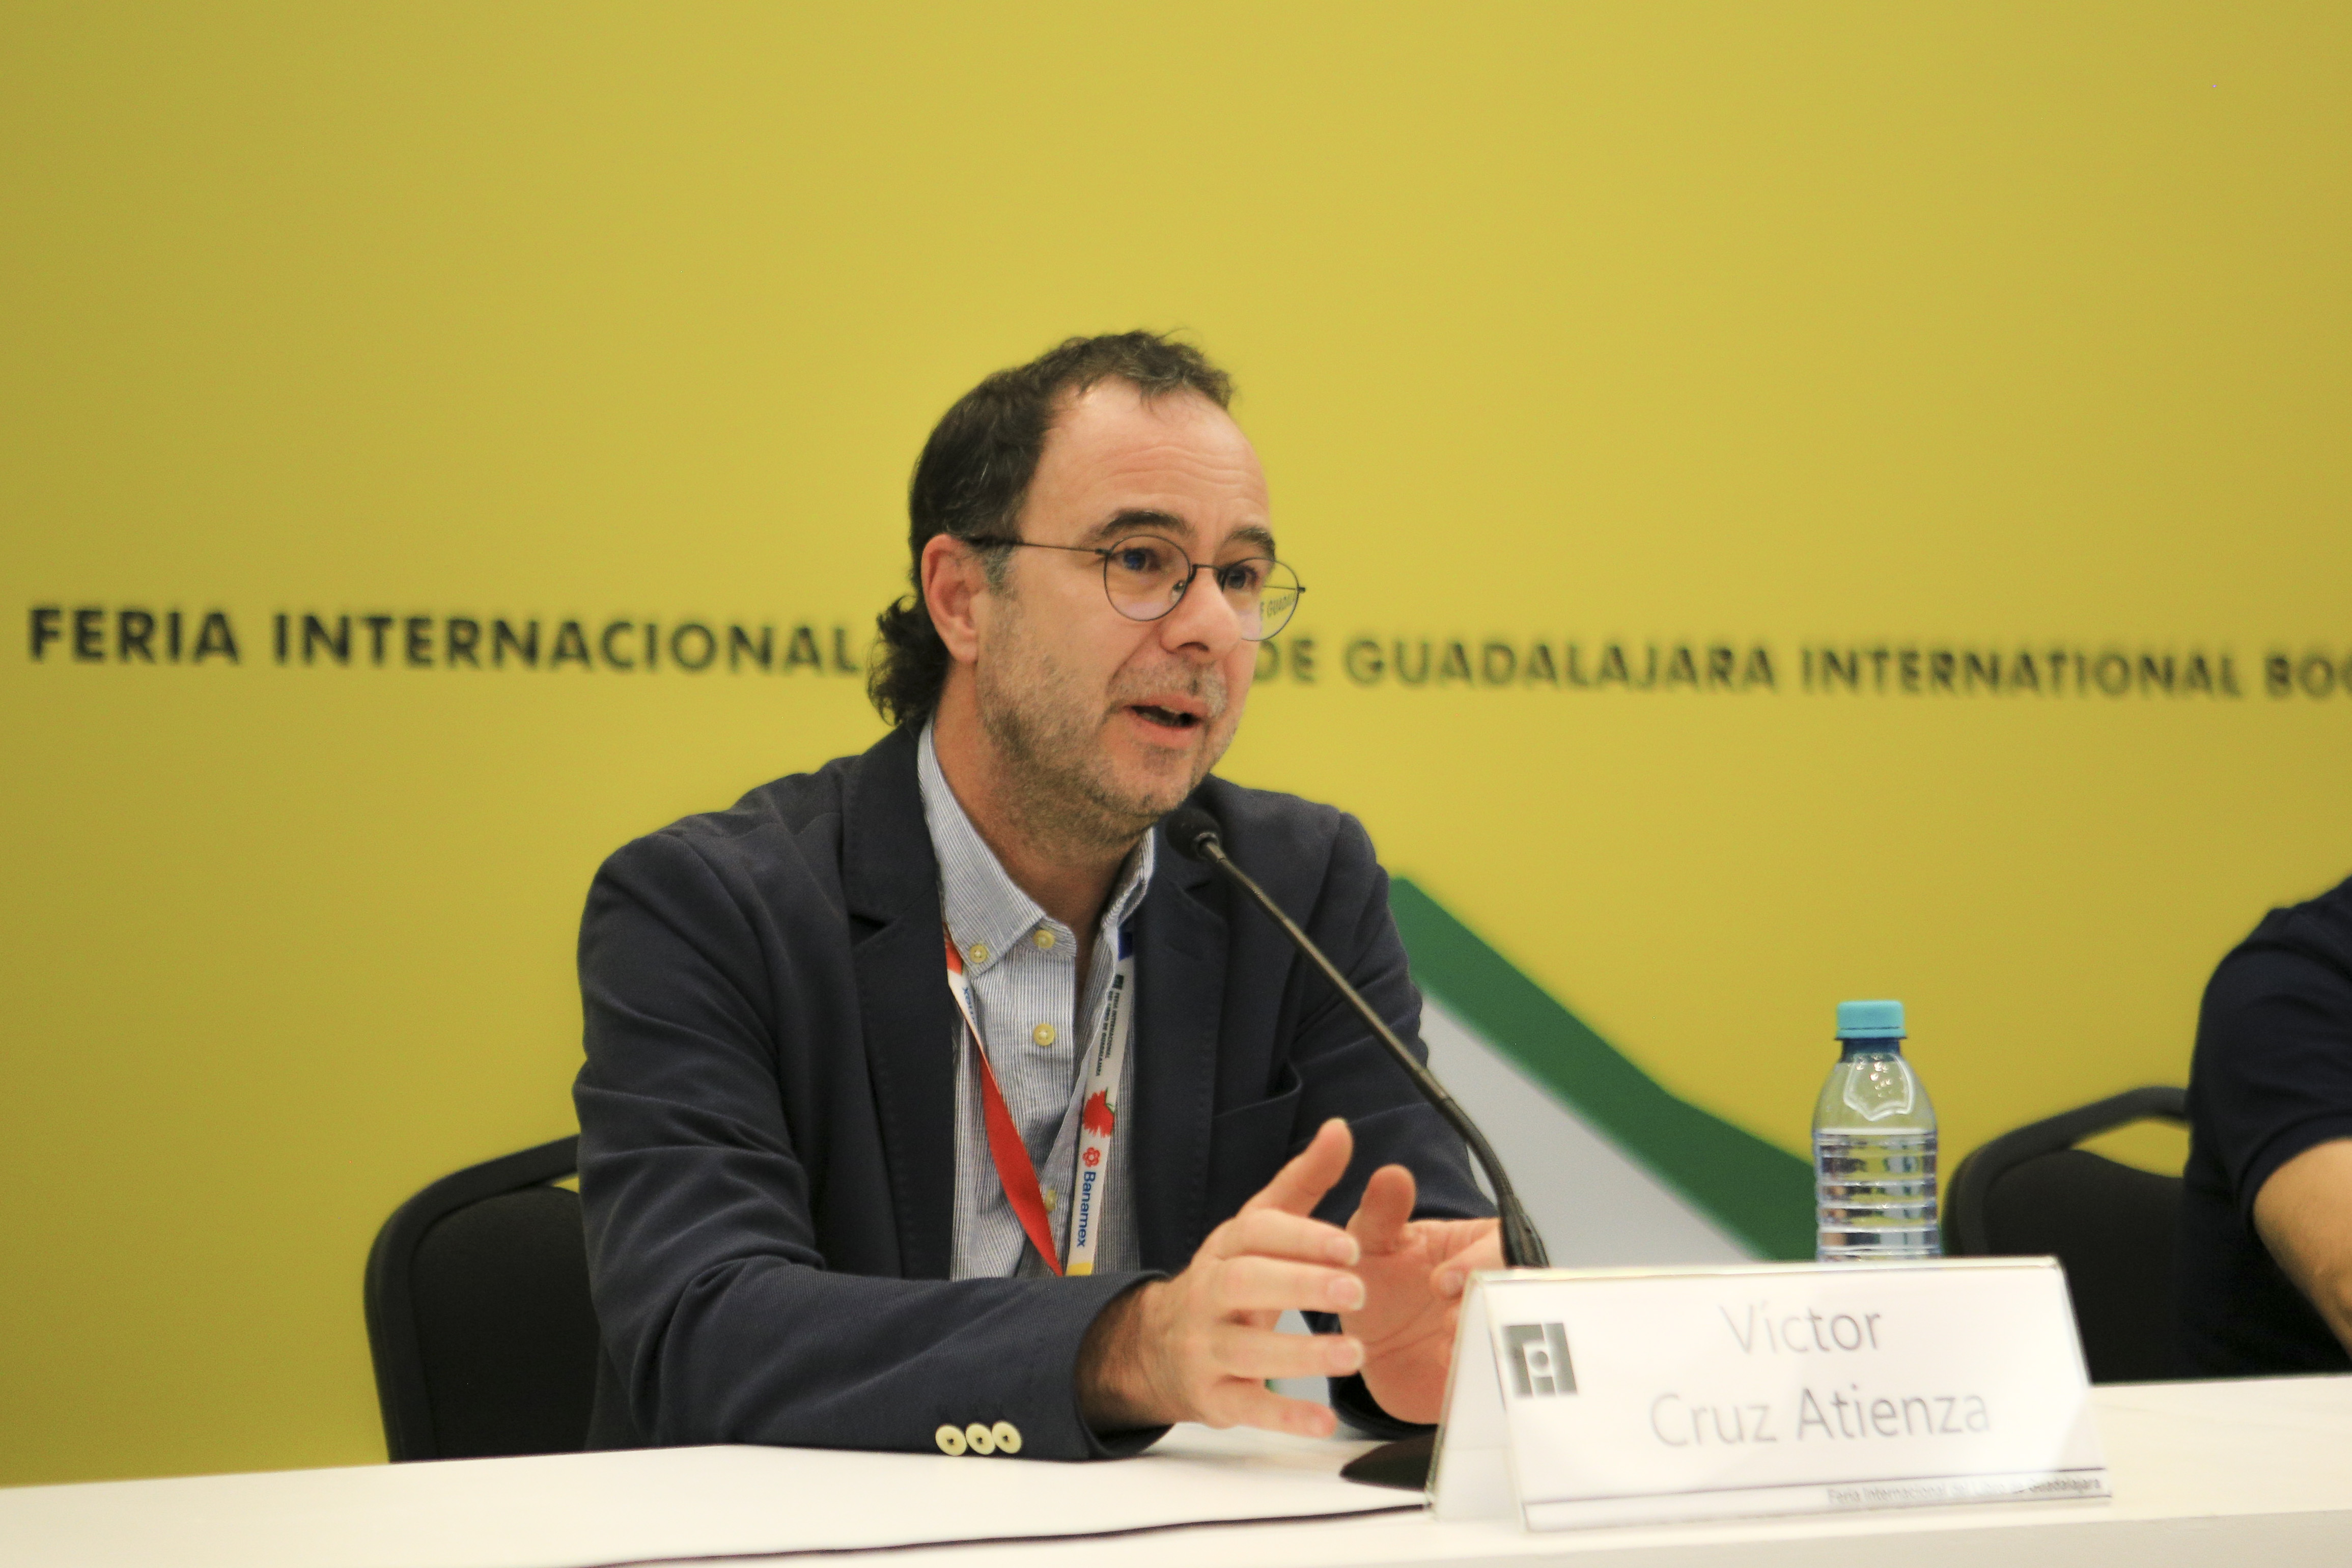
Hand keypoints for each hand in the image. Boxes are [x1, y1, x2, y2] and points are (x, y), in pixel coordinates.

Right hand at [1078, 1118, 1368, 1436]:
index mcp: (1227, 1248)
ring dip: (1302, 1353)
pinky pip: (1246, 1406)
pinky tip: (1323, 1421)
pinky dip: (1283, 1415)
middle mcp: (1210, 1293)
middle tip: (1356, 1291)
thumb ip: (1304, 1181)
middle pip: (1246, 1283)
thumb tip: (1341, 1129)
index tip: (1351, 1247)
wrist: (1158, 1346)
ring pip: (1247, 1348)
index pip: (1258, 1233)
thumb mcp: (1260, 1227)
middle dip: (1300, 1285)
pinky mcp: (1212, 1396)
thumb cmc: (1229, 1278)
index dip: (1303, 1238)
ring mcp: (1206, 1346)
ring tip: (1354, 1354)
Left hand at [1343, 1158, 1502, 1422]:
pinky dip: (1478, 1384)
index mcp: (1481, 1247)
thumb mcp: (1371, 1246)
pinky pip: (1500, 1386)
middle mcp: (1500, 1291)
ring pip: (1513, 1341)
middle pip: (1517, 1297)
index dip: (1474, 1264)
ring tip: (1445, 1353)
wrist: (1373, 1354)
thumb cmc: (1382, 1286)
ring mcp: (1500, 1337)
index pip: (1499, 1248)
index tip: (1440, 1281)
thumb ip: (1380, 1214)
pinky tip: (1449, 1380)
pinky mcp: (1491, 1382)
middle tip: (1448, 1322)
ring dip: (1481, 1347)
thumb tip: (1392, 1175)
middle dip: (1484, 1309)